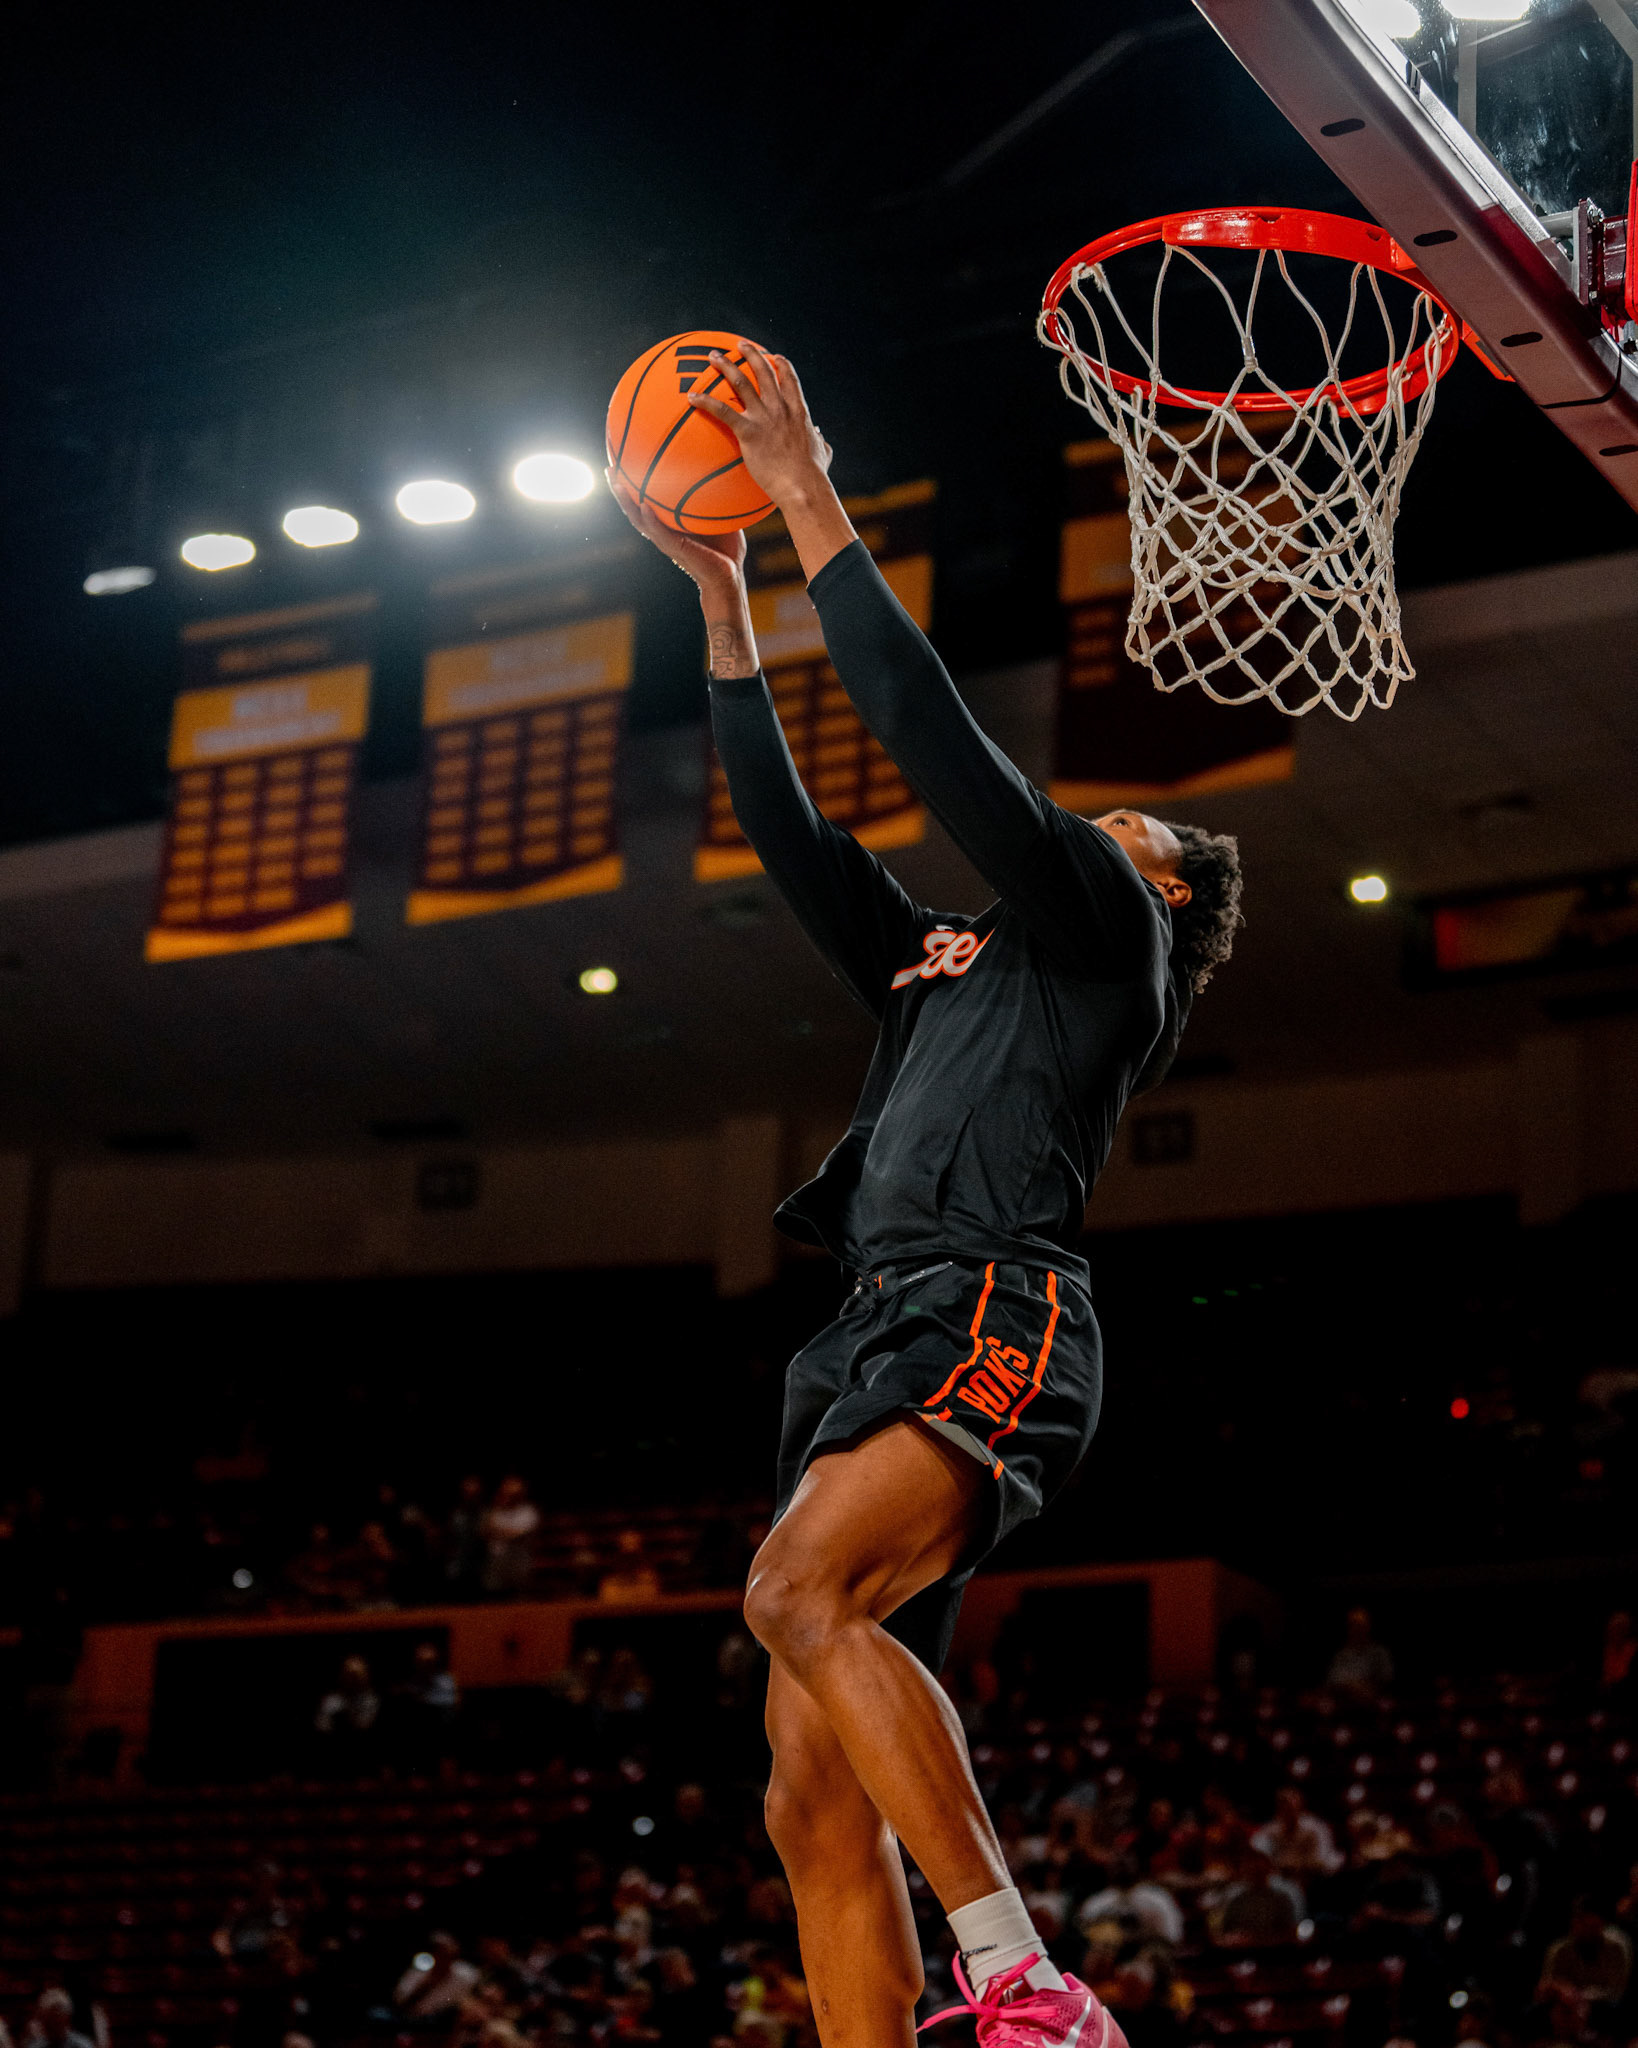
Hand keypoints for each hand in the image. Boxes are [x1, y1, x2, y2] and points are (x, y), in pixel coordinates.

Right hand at [605, 467, 745, 591]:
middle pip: (634, 510)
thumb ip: (716, 497)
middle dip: (620, 491)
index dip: (633, 486)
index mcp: (669, 524)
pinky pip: (660, 534)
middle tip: (609, 469)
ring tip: (617, 485)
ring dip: (626, 504)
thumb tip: (725, 469)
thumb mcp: (721, 516)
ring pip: (640, 521)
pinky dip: (651, 521)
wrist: (730, 576)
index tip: (622, 464)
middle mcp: (663, 532)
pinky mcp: (678, 549)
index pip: (646, 502)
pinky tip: (644, 507)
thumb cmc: (726, 548)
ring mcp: (668, 541)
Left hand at [686, 344, 832, 506]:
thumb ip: (820, 441)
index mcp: (798, 412)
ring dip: (726, 366)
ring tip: (713, 357)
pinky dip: (706, 401)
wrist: (802, 486)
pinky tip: (692, 396)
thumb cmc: (813, 476)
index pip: (790, 380)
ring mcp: (764, 418)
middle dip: (751, 354)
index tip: (774, 357)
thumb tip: (820, 436)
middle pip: (764, 372)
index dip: (782, 365)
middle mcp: (780, 409)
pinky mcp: (748, 432)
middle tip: (740, 345)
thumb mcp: (822, 453)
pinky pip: (722, 411)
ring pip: (741, 382)